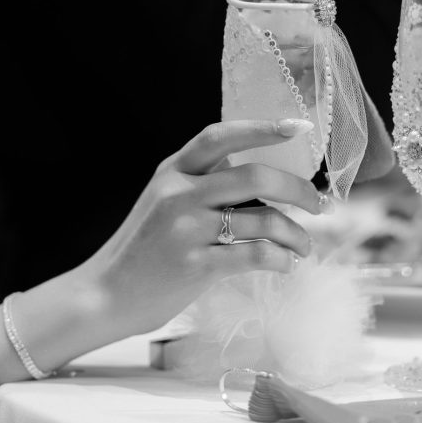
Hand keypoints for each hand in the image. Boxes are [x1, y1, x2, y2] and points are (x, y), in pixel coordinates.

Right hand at [75, 118, 327, 335]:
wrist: (103, 295)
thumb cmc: (143, 249)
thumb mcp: (162, 201)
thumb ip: (201, 181)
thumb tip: (256, 170)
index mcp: (172, 171)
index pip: (219, 136)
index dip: (261, 128)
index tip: (298, 127)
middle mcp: (179, 194)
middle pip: (255, 176)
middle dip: (297, 189)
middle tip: (318, 205)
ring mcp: (186, 230)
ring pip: (262, 219)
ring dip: (296, 234)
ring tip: (304, 246)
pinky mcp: (195, 266)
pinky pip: (255, 255)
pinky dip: (280, 258)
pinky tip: (286, 264)